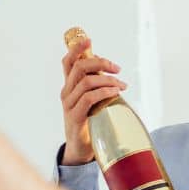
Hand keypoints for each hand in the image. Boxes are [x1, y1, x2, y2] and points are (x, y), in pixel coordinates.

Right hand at [60, 36, 127, 164]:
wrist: (80, 150)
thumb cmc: (89, 122)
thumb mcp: (91, 100)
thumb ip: (96, 84)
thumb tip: (108, 67)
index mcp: (69, 86)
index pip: (68, 62)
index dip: (76, 48)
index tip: (89, 40)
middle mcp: (66, 93)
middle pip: (79, 67)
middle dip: (100, 62)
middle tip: (117, 68)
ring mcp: (69, 105)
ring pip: (86, 82)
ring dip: (108, 80)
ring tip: (122, 85)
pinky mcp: (75, 118)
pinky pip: (88, 99)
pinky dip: (104, 92)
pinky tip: (115, 92)